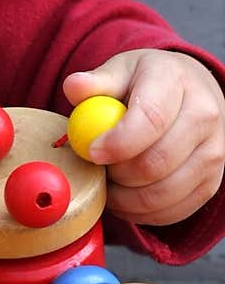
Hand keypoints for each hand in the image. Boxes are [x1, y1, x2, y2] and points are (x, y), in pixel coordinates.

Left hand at [62, 49, 224, 226]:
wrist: (191, 91)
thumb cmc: (147, 82)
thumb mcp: (121, 70)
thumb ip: (97, 81)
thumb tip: (73, 87)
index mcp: (176, 82)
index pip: (151, 119)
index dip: (118, 142)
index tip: (92, 152)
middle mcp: (204, 116)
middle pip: (157, 162)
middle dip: (118, 172)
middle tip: (96, 167)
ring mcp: (214, 152)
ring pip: (163, 193)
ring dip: (126, 197)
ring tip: (108, 180)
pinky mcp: (212, 182)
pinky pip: (172, 211)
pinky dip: (141, 212)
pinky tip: (124, 195)